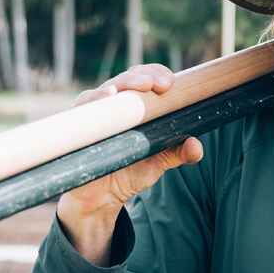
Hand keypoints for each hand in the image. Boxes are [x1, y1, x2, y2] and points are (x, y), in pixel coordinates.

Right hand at [56, 64, 202, 263]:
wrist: (101, 197)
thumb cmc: (130, 171)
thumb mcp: (158, 163)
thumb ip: (177, 153)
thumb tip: (196, 146)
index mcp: (137, 105)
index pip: (147, 78)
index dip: (158, 74)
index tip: (170, 84)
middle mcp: (115, 103)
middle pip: (128, 78)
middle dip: (144, 76)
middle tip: (157, 84)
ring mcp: (95, 112)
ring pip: (107, 88)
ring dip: (122, 84)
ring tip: (137, 87)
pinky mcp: (78, 124)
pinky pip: (84, 106)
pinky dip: (95, 99)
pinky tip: (107, 97)